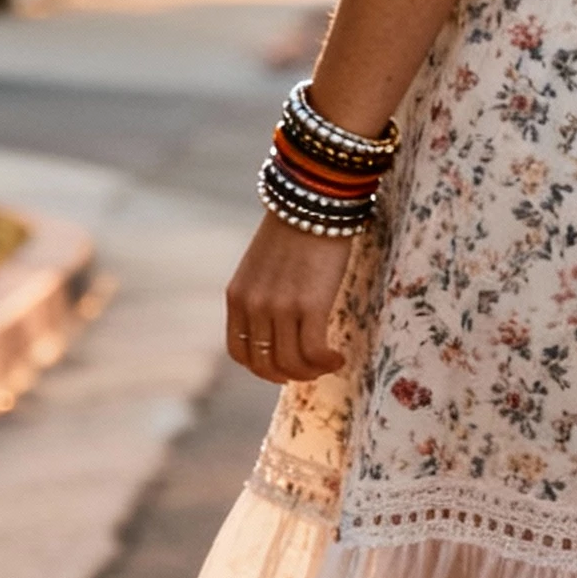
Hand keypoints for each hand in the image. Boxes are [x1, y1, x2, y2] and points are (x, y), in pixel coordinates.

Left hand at [225, 212, 351, 385]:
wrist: (313, 202)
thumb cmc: (295, 230)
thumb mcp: (263, 266)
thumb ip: (262, 294)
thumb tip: (278, 325)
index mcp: (237, 296)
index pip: (239, 352)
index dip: (261, 368)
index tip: (284, 366)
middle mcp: (254, 306)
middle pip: (264, 365)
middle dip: (288, 375)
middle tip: (311, 369)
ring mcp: (280, 308)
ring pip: (291, 364)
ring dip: (312, 372)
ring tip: (329, 362)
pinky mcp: (310, 305)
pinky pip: (314, 353)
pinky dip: (327, 363)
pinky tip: (339, 357)